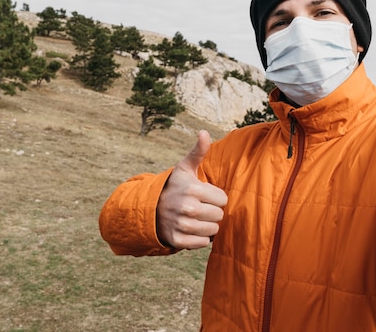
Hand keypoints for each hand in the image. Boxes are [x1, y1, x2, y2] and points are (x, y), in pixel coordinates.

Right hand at [156, 130, 227, 249]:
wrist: (151, 208)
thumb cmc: (175, 186)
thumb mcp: (185, 168)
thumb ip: (199, 151)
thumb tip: (204, 132)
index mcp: (193, 189)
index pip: (223, 199)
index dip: (216, 197)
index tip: (204, 195)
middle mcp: (187, 208)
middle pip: (219, 215)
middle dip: (213, 211)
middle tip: (200, 207)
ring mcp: (182, 225)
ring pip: (213, 230)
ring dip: (208, 225)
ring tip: (196, 217)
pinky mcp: (178, 240)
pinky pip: (203, 243)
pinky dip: (200, 238)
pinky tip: (191, 228)